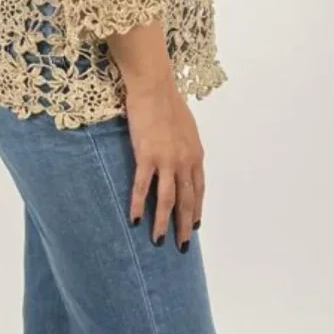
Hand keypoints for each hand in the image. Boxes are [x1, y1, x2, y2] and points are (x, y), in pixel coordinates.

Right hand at [124, 75, 204, 250]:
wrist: (155, 87)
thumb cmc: (169, 102)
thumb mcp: (187, 127)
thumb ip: (187, 146)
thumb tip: (184, 157)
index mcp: (195, 155)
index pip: (198, 189)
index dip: (196, 210)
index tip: (195, 226)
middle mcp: (184, 162)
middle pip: (186, 200)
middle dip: (184, 225)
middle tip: (182, 246)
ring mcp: (166, 160)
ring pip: (166, 200)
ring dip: (163, 223)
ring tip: (158, 241)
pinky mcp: (147, 156)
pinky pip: (142, 186)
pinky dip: (138, 205)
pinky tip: (135, 220)